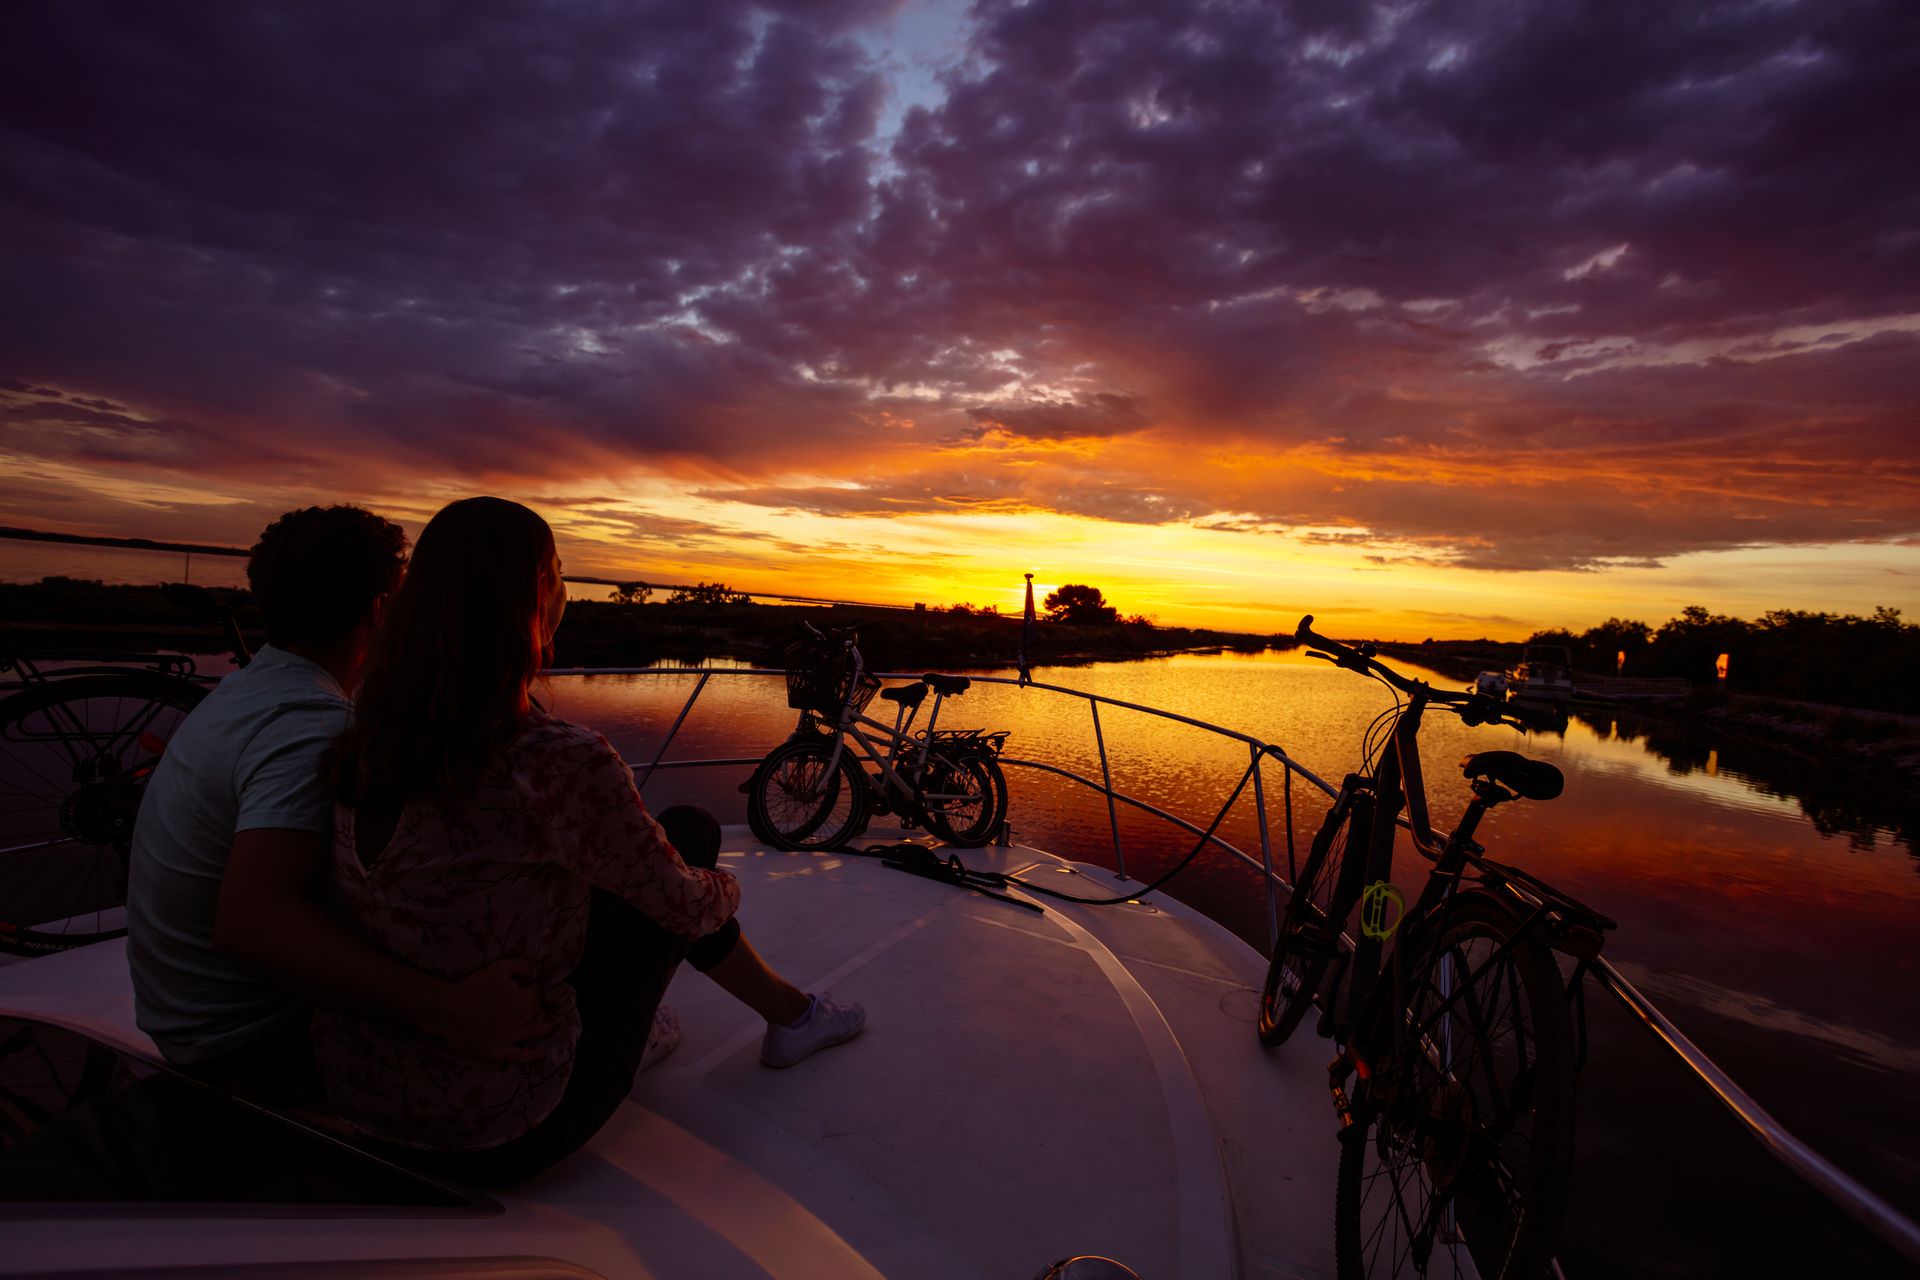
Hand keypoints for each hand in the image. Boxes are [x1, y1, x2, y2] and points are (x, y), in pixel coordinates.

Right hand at [426, 956, 557, 1061]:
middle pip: (535, 1011)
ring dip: (545, 1029)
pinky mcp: (497, 1052)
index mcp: (525, 1001)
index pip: (536, 992)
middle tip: (533, 1001)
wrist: (449, 1010)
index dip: (531, 987)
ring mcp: (510, 1038)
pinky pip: (519, 1056)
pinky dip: (531, 1056)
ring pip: (533, 1033)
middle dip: (535, 1004)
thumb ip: (521, 966)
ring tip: (552, 1027)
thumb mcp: (499, 967)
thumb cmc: (474, 986)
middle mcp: (522, 1021)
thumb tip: (532, 973)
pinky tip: (541, 1054)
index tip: (526, 984)